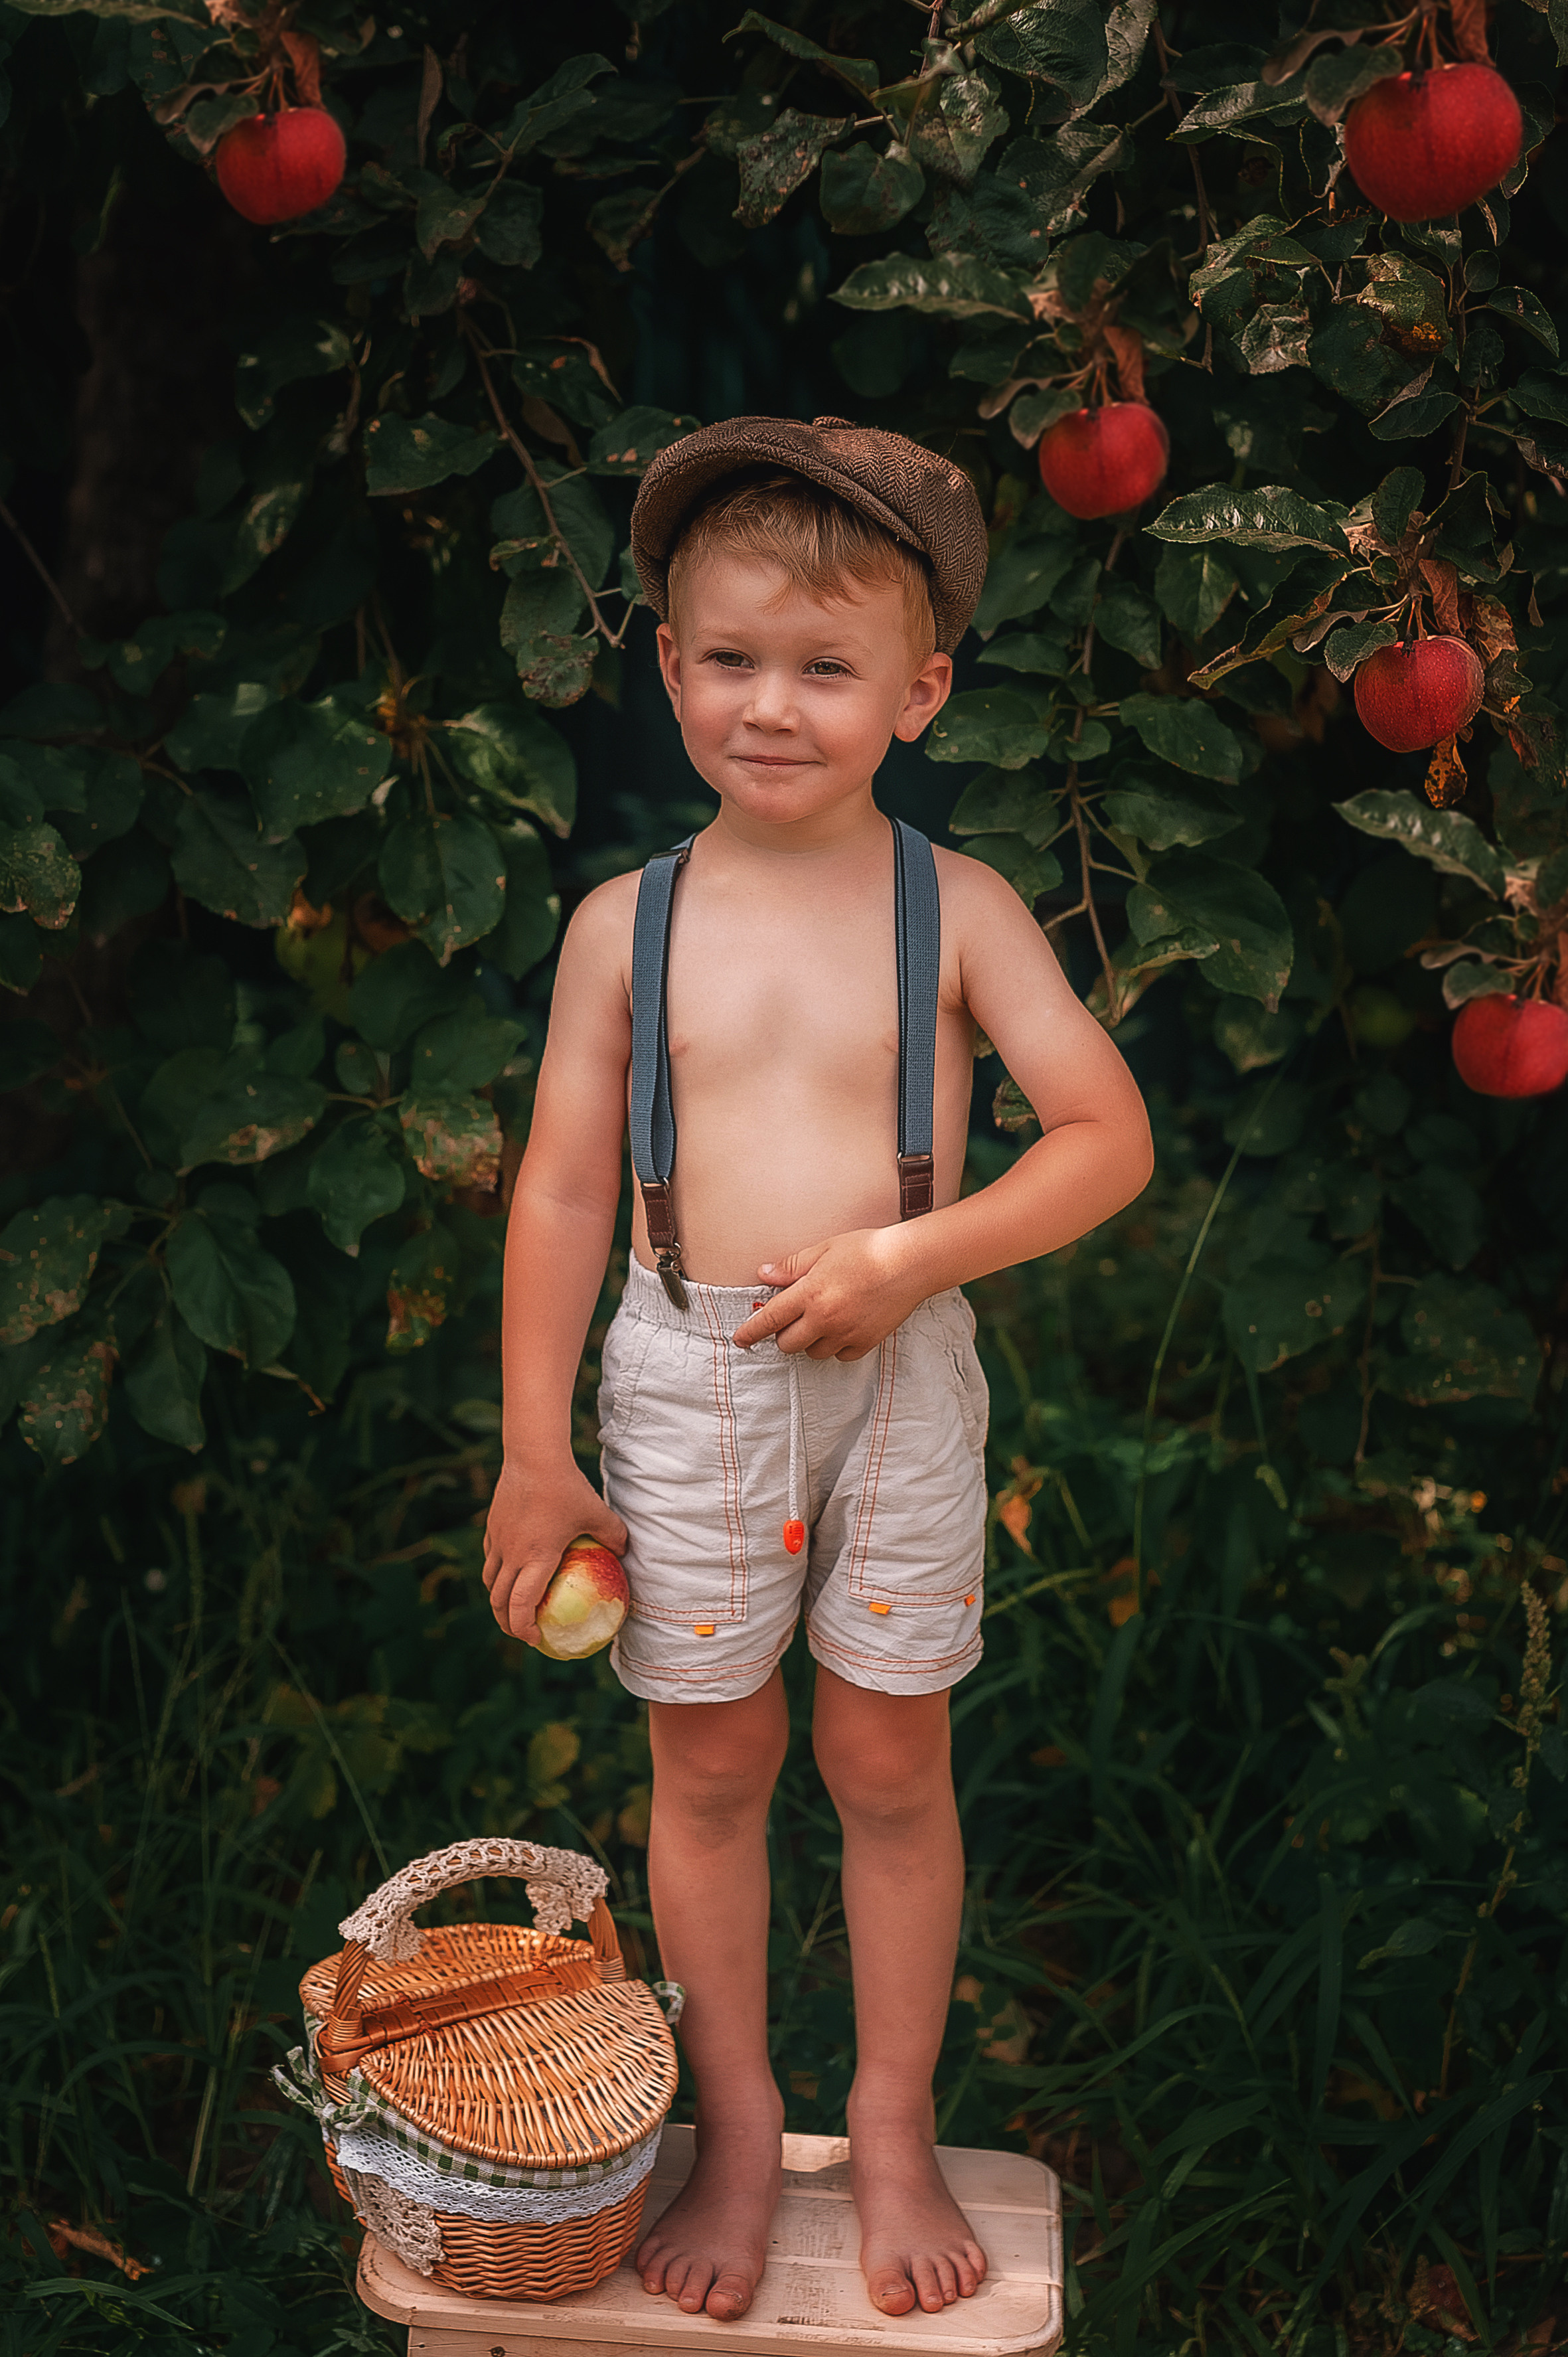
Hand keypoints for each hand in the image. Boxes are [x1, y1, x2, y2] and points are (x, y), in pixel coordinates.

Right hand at [482, 1460, 627, 1644]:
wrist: (532, 1457)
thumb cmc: (566, 1487)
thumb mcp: (597, 1512)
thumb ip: (613, 1535)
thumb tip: (625, 1552)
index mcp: (536, 1558)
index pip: (520, 1605)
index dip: (523, 1628)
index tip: (535, 1638)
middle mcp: (511, 1554)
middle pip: (498, 1601)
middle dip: (507, 1623)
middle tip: (522, 1631)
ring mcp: (498, 1541)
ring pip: (490, 1580)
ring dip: (498, 1599)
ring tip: (511, 1607)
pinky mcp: (492, 1527)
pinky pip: (490, 1558)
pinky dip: (498, 1572)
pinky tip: (511, 1569)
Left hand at [729, 1227, 926, 1359]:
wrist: (911, 1263)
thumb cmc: (867, 1250)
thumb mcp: (824, 1249)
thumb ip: (791, 1266)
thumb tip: (763, 1274)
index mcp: (810, 1293)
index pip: (770, 1319)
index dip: (751, 1332)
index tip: (740, 1339)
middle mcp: (826, 1318)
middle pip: (788, 1344)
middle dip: (784, 1333)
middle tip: (795, 1315)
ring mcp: (847, 1333)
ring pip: (813, 1353)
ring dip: (810, 1340)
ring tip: (822, 1317)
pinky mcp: (866, 1342)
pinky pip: (840, 1355)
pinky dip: (836, 1345)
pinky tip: (843, 1325)